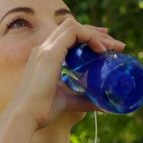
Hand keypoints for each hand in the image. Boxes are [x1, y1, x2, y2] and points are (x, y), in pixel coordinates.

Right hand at [7, 18, 125, 129]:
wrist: (25, 116)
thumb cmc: (42, 111)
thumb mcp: (68, 102)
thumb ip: (84, 100)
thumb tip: (104, 106)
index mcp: (44, 57)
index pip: (67, 36)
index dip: (87, 36)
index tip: (105, 44)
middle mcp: (43, 49)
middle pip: (72, 27)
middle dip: (95, 33)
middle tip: (116, 45)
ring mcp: (45, 49)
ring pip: (73, 26)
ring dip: (95, 34)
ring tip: (113, 47)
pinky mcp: (50, 53)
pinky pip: (74, 33)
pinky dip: (90, 38)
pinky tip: (101, 51)